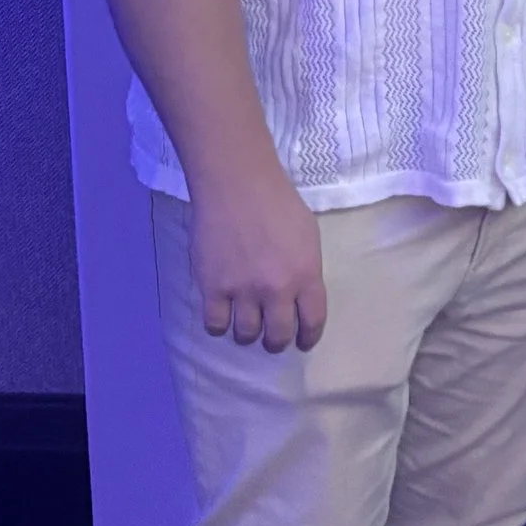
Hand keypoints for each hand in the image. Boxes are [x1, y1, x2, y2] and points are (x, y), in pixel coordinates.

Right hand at [190, 168, 327, 350]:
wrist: (236, 184)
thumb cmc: (277, 202)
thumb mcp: (308, 235)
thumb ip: (306, 269)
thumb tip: (300, 295)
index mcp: (306, 275)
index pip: (313, 322)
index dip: (308, 338)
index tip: (302, 341)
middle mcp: (276, 289)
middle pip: (278, 336)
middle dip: (276, 341)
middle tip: (271, 336)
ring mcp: (243, 290)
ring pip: (246, 335)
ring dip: (247, 333)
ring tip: (245, 322)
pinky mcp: (212, 287)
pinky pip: (215, 325)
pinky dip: (219, 325)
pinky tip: (221, 313)